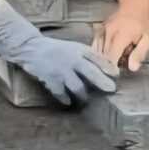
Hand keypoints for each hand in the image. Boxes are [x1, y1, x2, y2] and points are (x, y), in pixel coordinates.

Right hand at [0, 0, 117, 106]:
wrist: (31, 47)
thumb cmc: (54, 48)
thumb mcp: (73, 47)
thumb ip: (86, 55)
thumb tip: (105, 66)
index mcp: (78, 50)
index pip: (97, 58)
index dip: (108, 67)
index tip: (117, 75)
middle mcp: (72, 60)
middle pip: (91, 73)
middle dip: (103, 82)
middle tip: (111, 90)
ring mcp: (61, 70)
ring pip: (78, 87)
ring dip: (84, 95)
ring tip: (87, 100)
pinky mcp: (51, 79)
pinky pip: (61, 93)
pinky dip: (65, 98)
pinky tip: (68, 102)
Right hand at [96, 6, 148, 73]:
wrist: (133, 5)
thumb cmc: (143, 24)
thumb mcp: (148, 39)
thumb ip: (139, 54)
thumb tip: (133, 68)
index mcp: (122, 35)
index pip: (112, 56)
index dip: (113, 66)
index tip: (117, 70)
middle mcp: (109, 32)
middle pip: (104, 55)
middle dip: (110, 61)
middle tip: (120, 60)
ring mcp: (102, 30)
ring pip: (98, 50)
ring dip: (104, 56)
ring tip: (114, 55)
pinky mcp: (99, 29)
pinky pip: (95, 43)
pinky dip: (98, 50)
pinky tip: (104, 52)